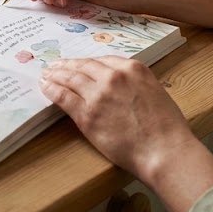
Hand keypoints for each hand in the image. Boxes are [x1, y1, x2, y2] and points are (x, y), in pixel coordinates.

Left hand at [39, 57, 197, 181]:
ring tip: (46, 75)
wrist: (164, 150)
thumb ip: (134, 83)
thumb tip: (119, 86)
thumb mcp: (154, 91)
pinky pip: (64, 97)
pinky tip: (45, 88)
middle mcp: (113, 76)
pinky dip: (52, 90)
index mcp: (133, 68)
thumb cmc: (166, 127)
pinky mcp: (87, 114)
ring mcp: (98, 94)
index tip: (78, 64)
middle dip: (67, 65)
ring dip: (55, 75)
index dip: (85, 63)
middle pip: (83, 66)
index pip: (102, 61)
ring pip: (70, 79)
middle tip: (55, 66)